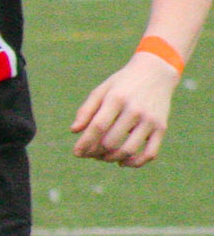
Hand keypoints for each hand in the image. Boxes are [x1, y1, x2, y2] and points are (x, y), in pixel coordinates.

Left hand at [70, 51, 178, 166]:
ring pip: (128, 150)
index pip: (98, 127)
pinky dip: (135, 163)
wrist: (156, 72)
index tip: (76, 152)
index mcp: (117, 99)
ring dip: (111, 159)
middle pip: (111, 142)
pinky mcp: (162, 128)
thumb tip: (74, 131)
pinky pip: (150, 153)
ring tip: (103, 157)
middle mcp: (135, 110)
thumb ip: (86, 110)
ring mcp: (150, 120)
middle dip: (95, 152)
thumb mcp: (101, 90)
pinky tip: (122, 162)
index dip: (85, 143)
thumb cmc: (122, 83)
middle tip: (89, 153)